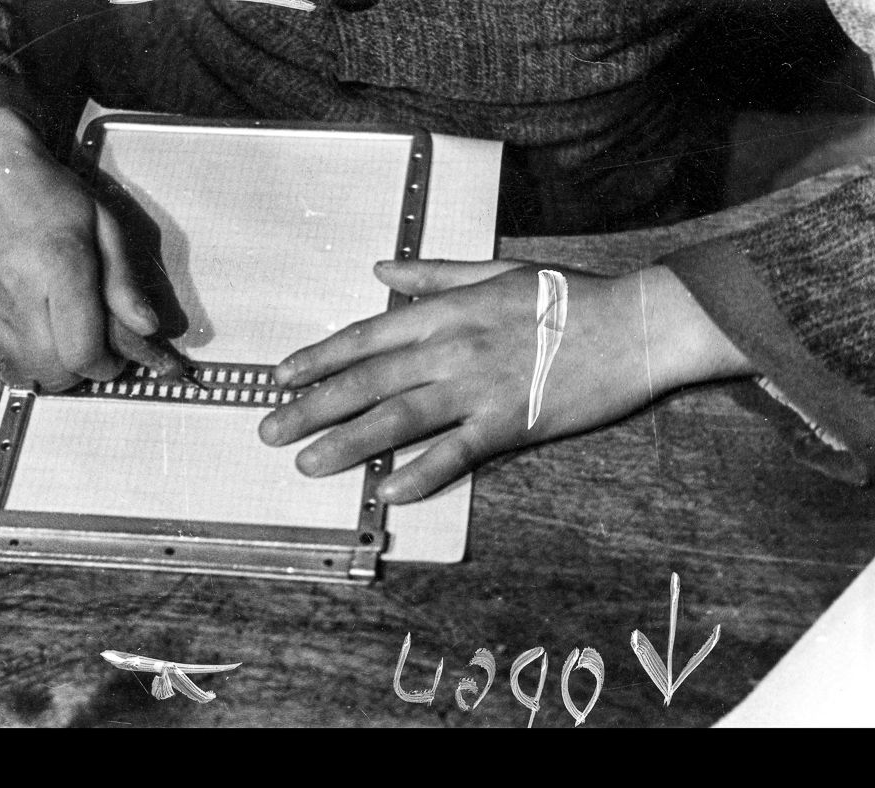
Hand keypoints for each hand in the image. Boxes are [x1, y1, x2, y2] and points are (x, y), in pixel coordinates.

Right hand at [0, 107, 160, 389]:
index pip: (83, 354)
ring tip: (57, 327)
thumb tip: (148, 328)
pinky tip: (24, 311)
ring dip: (46, 360)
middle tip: (87, 348)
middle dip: (77, 370)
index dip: (104, 368)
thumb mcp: (103, 225)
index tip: (112, 361)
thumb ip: (124, 283)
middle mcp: (11, 288)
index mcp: (57, 265)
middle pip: (52, 372)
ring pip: (20, 366)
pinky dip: (15, 344)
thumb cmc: (47, 192)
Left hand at [259, 259, 752, 502]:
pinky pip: (456, 453)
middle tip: (269, 430)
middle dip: (311, 406)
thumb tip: (378, 268)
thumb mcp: (495, 270)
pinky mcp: (511, 424)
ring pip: (398, 418)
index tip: (280, 378)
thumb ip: (432, 273)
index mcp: (445, 311)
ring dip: (347, 442)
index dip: (318, 358)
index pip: (365, 336)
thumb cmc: (566, 295)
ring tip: (307, 463)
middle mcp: (451, 349)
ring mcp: (479, 388)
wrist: (634, 324)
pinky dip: (419, 473)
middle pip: (368, 380)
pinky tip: (384, 491)